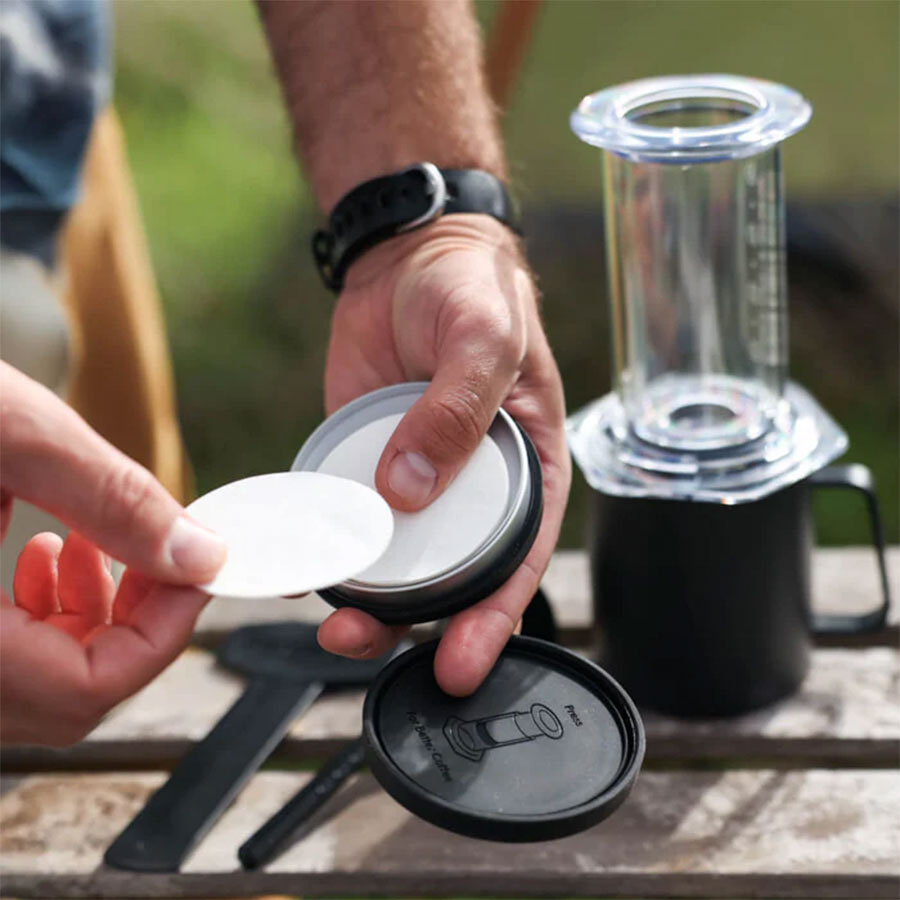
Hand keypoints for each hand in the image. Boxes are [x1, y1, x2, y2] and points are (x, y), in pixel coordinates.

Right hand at [0, 362, 226, 744]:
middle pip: (65, 698)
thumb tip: (202, 555)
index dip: (162, 634)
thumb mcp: (10, 432)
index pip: (83, 691)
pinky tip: (46, 553)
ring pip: (34, 688)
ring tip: (91, 546)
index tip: (197, 571)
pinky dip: (42, 619)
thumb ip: (113, 501)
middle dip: (133, 625)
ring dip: (90, 622)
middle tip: (155, 556)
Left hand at [317, 215, 570, 694]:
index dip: (494, 619)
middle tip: (365, 640)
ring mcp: (414, 482)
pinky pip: (345, 516)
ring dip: (364, 598)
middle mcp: (471, 490)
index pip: (519, 561)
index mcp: (525, 471)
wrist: (410, 255)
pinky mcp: (364, 465)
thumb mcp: (485, 341)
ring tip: (330, 619)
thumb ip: (457, 413)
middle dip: (416, 624)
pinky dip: (324, 546)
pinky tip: (297, 566)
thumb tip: (409, 492)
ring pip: (394, 561)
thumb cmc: (474, 291)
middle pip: (451, 578)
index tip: (462, 661)